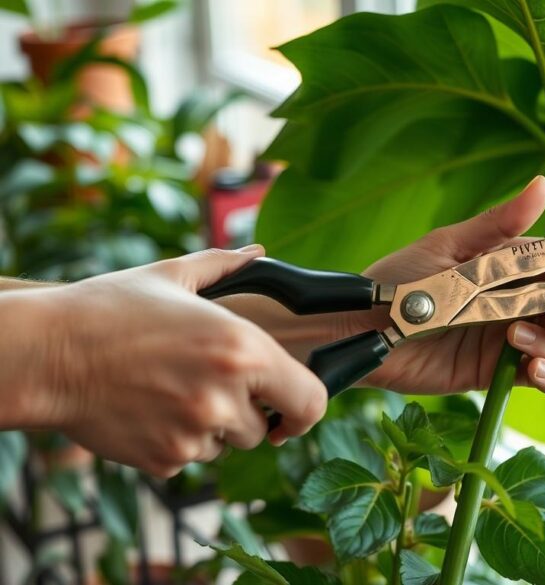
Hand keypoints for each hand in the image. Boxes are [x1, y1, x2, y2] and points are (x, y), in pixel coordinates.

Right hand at [39, 247, 326, 475]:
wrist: (45, 355)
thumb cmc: (108, 310)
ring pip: (226, 446)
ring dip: (211, 428)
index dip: (305, 408)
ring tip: (170, 391)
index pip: (311, 401)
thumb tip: (260, 253)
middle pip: (265, 430)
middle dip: (248, 415)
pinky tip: (147, 409)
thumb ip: (227, 265)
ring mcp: (194, 434)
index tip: (290, 409)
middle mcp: (226, 396)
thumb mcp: (172, 276)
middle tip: (213, 389)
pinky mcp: (164, 460)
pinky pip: (188, 460)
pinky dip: (175, 443)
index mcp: (243, 350)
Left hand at [350, 176, 544, 393]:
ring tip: (518, 338)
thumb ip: (499, 224)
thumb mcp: (450, 246)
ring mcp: (514, 338)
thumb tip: (542, 185)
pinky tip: (532, 368)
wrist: (365, 329)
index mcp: (515, 265)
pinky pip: (544, 376)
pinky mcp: (500, 371)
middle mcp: (522, 300)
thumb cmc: (402, 279)